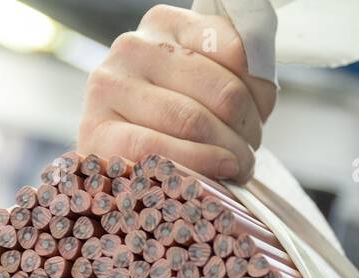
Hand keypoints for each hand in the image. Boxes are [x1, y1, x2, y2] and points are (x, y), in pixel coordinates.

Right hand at [78, 4, 277, 183]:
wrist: (120, 159)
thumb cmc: (175, 121)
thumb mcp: (207, 83)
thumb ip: (238, 71)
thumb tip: (262, 77)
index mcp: (165, 23)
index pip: (236, 50)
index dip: (260, 92)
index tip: (260, 114)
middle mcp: (133, 46)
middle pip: (222, 91)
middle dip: (248, 130)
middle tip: (249, 151)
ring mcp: (110, 86)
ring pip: (193, 121)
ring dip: (231, 153)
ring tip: (237, 167)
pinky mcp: (96, 130)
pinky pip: (157, 149)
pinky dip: (197, 164)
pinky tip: (216, 173)